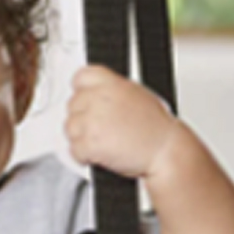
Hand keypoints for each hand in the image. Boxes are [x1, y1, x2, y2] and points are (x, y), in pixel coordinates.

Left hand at [65, 65, 184, 183]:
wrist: (164, 150)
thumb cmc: (155, 128)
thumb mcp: (136, 95)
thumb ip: (112, 91)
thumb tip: (97, 94)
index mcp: (112, 83)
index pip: (81, 77)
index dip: (81, 92)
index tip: (85, 102)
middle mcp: (100, 99)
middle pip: (72, 105)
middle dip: (82, 119)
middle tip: (97, 129)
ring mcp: (93, 121)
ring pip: (70, 128)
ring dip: (80, 138)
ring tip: (100, 143)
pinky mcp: (90, 143)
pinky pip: (74, 150)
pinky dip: (83, 156)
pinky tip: (98, 154)